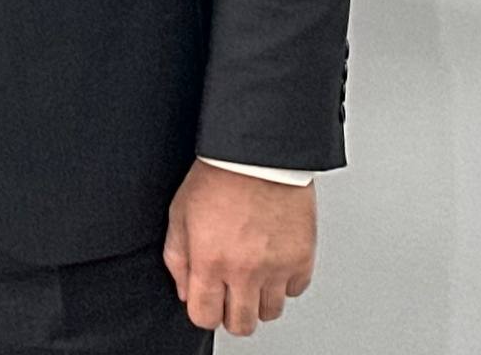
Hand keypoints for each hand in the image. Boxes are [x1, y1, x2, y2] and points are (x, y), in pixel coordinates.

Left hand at [163, 160, 316, 334]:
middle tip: (229, 294)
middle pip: (240, 324)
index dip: (203, 311)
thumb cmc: (218, 177)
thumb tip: (185, 290)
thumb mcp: (179, 214)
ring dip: (258, 299)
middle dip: (231, 314)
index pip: (205, 317)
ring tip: (251, 275)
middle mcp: (245, 271)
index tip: (206, 301)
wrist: (258, 156)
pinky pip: (295, 291)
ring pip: (270, 313)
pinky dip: (284, 282)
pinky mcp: (302, 259)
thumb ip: (177, 258)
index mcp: (210, 261)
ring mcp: (276, 268)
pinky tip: (272, 262)